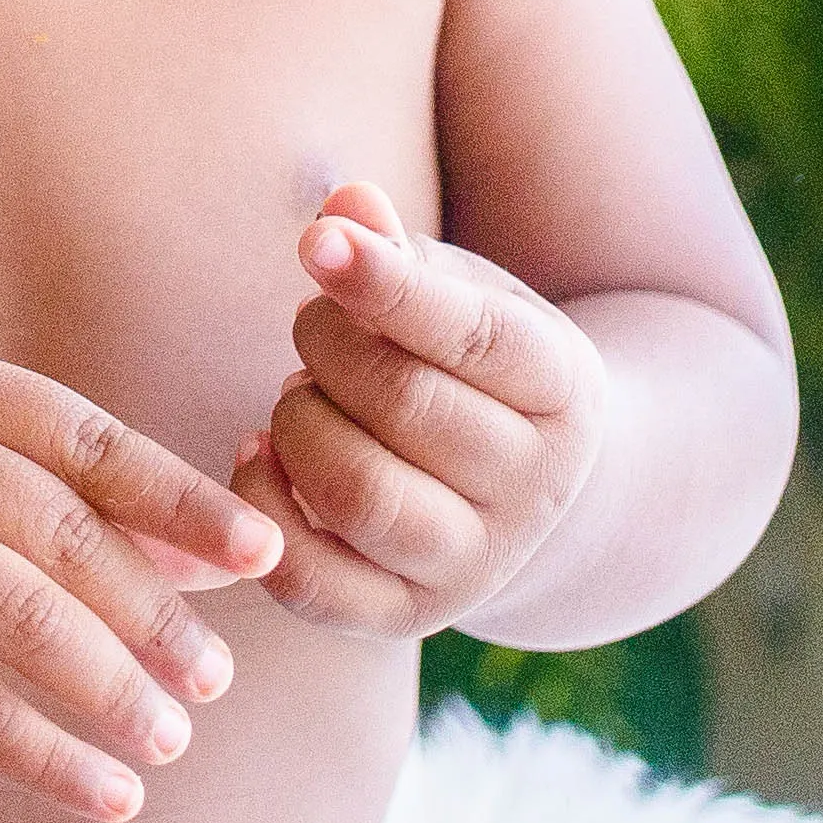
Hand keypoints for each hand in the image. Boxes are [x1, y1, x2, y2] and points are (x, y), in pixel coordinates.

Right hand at [0, 344, 281, 821]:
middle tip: (215, 677)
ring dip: (110, 688)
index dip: (181, 501)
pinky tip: (106, 793)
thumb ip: (74, 512)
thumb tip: (224, 560)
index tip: (263, 553)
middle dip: (152, 613)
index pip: (87, 441)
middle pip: (59, 532)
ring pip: (19, 618)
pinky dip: (45, 756)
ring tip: (170, 740)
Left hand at [232, 182, 603, 639]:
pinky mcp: (405, 616)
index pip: (474, 336)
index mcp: (562, 390)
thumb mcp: (460, 294)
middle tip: (314, 322)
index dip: (387, 286)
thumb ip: (399, 252)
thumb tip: (346, 206)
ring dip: (295, 423)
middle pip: (404, 405)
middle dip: (327, 344)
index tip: (314, 242)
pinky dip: (263, 507)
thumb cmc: (473, 364)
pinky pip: (313, 579)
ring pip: (356, 492)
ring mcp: (473, 562)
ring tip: (301, 392)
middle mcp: (532, 488)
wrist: (526, 490)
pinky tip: (260, 453)